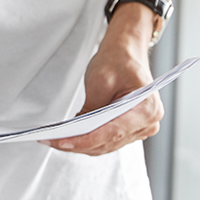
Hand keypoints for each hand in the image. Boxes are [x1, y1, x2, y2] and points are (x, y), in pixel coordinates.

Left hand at [44, 5, 158, 156]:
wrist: (126, 54)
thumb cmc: (119, 61)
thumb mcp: (101, 81)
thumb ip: (91, 109)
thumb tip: (75, 131)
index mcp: (146, 109)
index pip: (111, 132)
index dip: (84, 140)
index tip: (63, 142)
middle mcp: (148, 123)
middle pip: (107, 142)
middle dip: (77, 144)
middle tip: (52, 141)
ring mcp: (140, 129)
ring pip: (105, 145)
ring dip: (80, 145)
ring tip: (56, 140)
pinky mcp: (130, 130)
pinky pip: (106, 141)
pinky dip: (88, 140)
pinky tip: (70, 137)